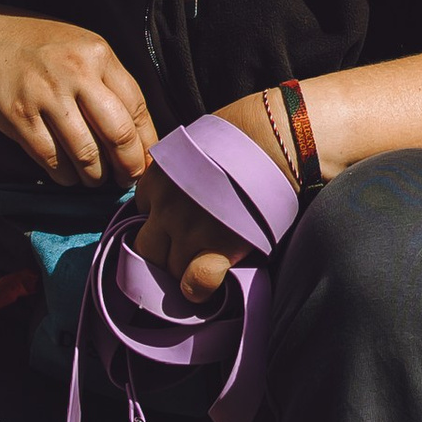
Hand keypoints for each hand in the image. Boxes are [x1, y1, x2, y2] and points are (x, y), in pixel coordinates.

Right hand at [0, 11, 158, 189]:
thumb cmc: (35, 46)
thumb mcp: (79, 47)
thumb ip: (106, 80)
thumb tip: (136, 132)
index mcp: (98, 54)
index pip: (136, 107)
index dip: (145, 143)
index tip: (146, 162)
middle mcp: (76, 73)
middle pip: (117, 134)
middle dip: (128, 166)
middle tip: (128, 179)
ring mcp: (46, 96)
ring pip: (86, 153)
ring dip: (95, 176)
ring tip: (95, 179)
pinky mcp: (19, 117)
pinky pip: (52, 159)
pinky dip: (65, 176)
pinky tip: (68, 176)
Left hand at [128, 89, 303, 302]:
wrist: (279, 135)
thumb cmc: (244, 133)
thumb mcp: (197, 143)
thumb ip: (182, 168)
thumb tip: (185, 185)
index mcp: (158, 177)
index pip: (142, 208)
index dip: (159, 218)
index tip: (175, 220)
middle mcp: (166, 204)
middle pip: (146, 247)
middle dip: (162, 253)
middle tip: (185, 251)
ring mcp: (190, 228)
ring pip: (170, 268)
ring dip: (184, 269)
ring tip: (205, 263)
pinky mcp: (219, 245)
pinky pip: (196, 282)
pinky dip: (198, 288)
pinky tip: (205, 287)